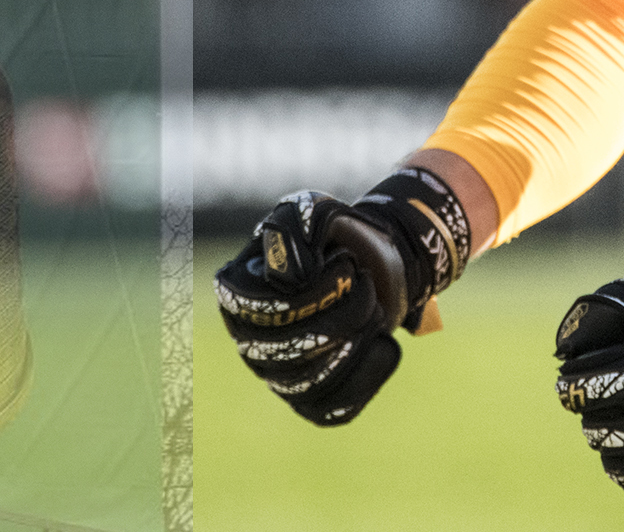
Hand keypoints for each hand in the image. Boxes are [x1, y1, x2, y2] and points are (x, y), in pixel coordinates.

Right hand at [215, 167, 472, 425]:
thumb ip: (297, 224)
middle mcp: (246, 339)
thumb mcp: (315, 213)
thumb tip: (294, 275)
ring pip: (308, 384)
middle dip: (343, 317)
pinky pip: (330, 410)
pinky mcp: (306, 400)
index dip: (313, 294)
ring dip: (356, 346)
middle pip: (288, 350)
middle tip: (368, 287)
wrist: (369, 269)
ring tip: (374, 313)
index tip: (347, 266)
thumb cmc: (333, 239)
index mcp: (237, 292)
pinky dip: (365, 379)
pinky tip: (385, 346)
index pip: (261, 311)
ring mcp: (274, 375)